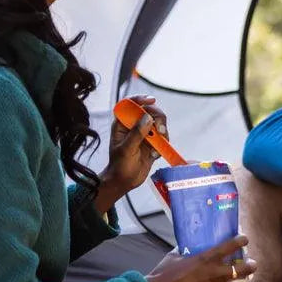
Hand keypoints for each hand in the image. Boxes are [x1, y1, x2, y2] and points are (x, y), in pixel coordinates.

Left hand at [95, 95, 167, 210]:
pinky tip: (154, 155)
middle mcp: (134, 126)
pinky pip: (163, 137)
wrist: (124, 182)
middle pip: (149, 111)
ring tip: (157, 145)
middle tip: (160, 129)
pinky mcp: (152, 142)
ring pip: (159, 123)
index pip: (130, 104)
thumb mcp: (126, 149)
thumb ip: (136, 133)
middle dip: (158, 117)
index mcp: (122, 124)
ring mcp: (144, 134)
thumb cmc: (119, 166)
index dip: (140, 99)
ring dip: (162, 132)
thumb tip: (148, 117)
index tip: (151, 100)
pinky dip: (162, 144)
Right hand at [146, 235, 256, 281]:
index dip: (240, 241)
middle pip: (242, 270)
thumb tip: (190, 244)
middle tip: (253, 264)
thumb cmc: (164, 273)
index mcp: (205, 259)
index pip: (229, 247)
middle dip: (251, 266)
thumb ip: (187, 250)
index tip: (244, 239)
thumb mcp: (176, 256)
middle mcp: (213, 274)